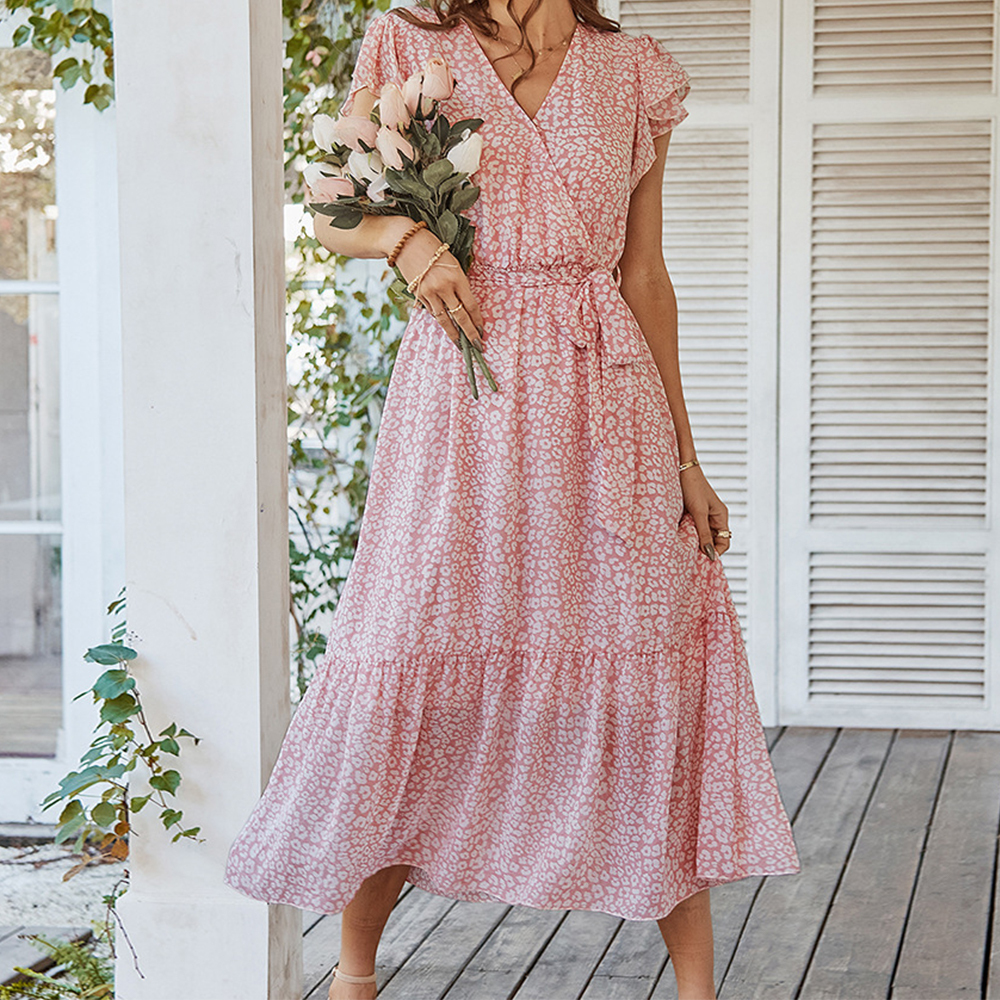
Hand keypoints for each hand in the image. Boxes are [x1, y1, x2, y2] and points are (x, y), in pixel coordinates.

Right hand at [392, 226, 486, 352]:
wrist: (406, 242)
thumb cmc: (433, 248)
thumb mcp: (453, 262)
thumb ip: (459, 282)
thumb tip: (463, 303)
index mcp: (457, 277)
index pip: (471, 305)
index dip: (477, 320)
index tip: (481, 330)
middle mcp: (444, 287)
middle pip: (460, 316)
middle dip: (469, 333)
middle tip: (477, 346)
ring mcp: (429, 293)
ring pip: (444, 319)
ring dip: (453, 333)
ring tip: (460, 345)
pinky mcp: (418, 295)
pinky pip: (431, 311)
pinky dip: (439, 319)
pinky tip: (445, 326)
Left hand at [679, 464, 729, 560]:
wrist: (681, 468)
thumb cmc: (692, 486)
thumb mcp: (698, 512)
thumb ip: (704, 533)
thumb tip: (710, 554)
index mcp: (721, 516)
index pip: (724, 542)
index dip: (715, 552)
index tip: (702, 559)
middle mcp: (714, 517)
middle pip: (713, 541)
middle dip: (704, 548)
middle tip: (691, 556)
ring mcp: (703, 515)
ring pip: (701, 535)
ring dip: (694, 541)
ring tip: (684, 546)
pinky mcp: (692, 513)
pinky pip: (693, 529)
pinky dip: (688, 534)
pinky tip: (680, 536)